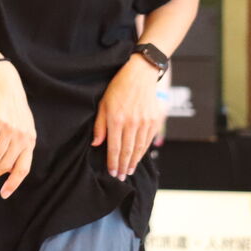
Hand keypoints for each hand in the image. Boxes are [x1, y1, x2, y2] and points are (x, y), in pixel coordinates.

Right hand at [0, 60, 36, 198]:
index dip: (13, 183)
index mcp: (30, 140)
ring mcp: (10, 130)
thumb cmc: (10, 106)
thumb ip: (18, 144)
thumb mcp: (20, 125)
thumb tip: (7, 167)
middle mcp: (22, 137)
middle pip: (6, 165)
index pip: (23, 168)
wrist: (3, 82)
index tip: (3, 194)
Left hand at [92, 54, 164, 179]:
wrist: (140, 74)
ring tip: (128, 171)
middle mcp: (131, 122)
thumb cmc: (118, 86)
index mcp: (116, 119)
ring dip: (133, 162)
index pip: (114, 147)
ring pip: (139, 148)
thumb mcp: (103, 103)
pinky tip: (138, 157)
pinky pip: (148, 140)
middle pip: (127, 151)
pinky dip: (143, 151)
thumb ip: (100, 125)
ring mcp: (144, 122)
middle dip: (122, 166)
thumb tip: (96, 143)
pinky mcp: (154, 120)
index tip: (111, 172)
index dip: (112, 162)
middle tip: (120, 177)